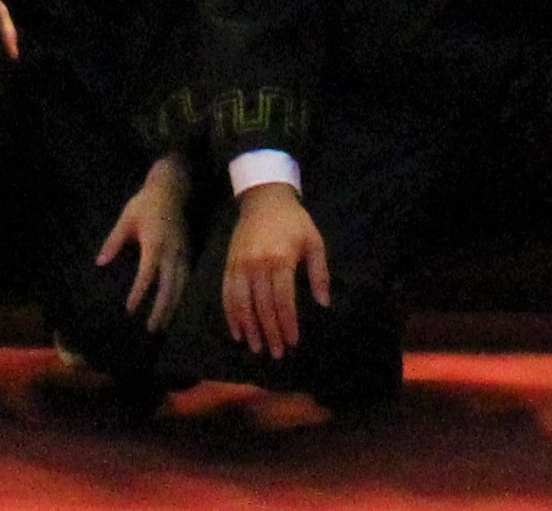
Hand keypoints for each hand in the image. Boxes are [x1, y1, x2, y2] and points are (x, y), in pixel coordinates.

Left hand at [96, 157, 191, 326]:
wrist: (172, 189)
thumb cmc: (145, 203)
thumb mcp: (126, 218)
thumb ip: (114, 241)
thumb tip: (100, 262)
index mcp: (155, 242)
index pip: (147, 273)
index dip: (140, 292)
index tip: (130, 309)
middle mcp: (171, 251)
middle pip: (169, 286)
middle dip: (161, 309)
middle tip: (151, 328)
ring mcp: (182, 253)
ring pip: (181, 286)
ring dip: (172, 307)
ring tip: (163, 325)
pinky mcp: (188, 253)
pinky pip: (187, 280)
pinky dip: (181, 296)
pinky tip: (175, 309)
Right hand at [221, 181, 329, 359]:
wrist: (264, 198)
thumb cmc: (294, 222)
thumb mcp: (314, 242)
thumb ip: (319, 274)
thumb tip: (324, 304)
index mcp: (281, 259)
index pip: (283, 300)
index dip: (287, 323)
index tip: (293, 341)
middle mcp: (258, 264)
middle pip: (263, 306)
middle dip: (270, 332)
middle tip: (277, 353)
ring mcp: (240, 265)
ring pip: (242, 304)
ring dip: (249, 329)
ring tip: (256, 348)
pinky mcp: (229, 264)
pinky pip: (227, 294)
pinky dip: (231, 315)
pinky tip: (237, 331)